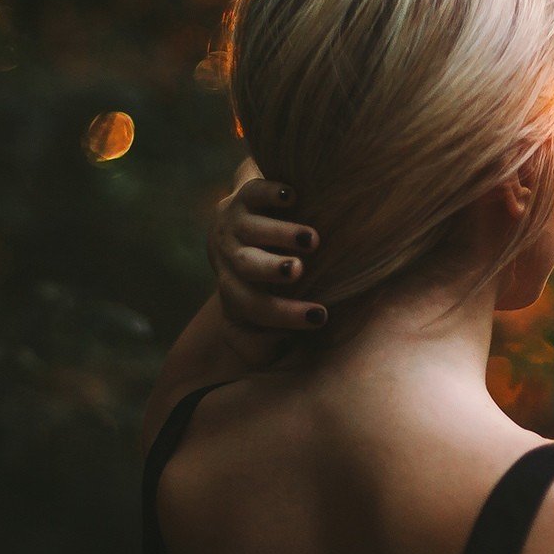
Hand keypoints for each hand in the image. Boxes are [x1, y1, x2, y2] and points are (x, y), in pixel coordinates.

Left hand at [208, 169, 326, 354]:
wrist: (235, 224)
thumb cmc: (263, 277)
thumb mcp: (261, 305)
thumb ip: (268, 339)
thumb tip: (283, 361)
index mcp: (236, 289)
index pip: (254, 307)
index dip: (283, 314)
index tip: (320, 316)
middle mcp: (232, 257)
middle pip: (245, 267)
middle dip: (269, 269)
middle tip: (297, 270)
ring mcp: (237, 225)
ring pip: (251, 229)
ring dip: (279, 233)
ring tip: (310, 238)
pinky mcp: (245, 196)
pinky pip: (254, 192)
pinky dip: (271, 193)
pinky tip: (293, 195)